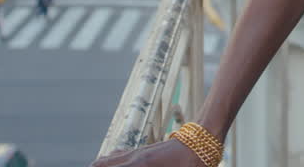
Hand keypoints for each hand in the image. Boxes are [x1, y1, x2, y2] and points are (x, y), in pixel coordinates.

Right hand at [88, 138, 204, 166]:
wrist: (204, 139)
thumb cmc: (194, 162)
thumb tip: (136, 165)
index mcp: (141, 164)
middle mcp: (135, 156)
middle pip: (100, 164)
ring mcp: (138, 151)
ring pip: (107, 159)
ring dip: (100, 166)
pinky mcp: (144, 150)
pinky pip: (118, 155)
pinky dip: (110, 162)